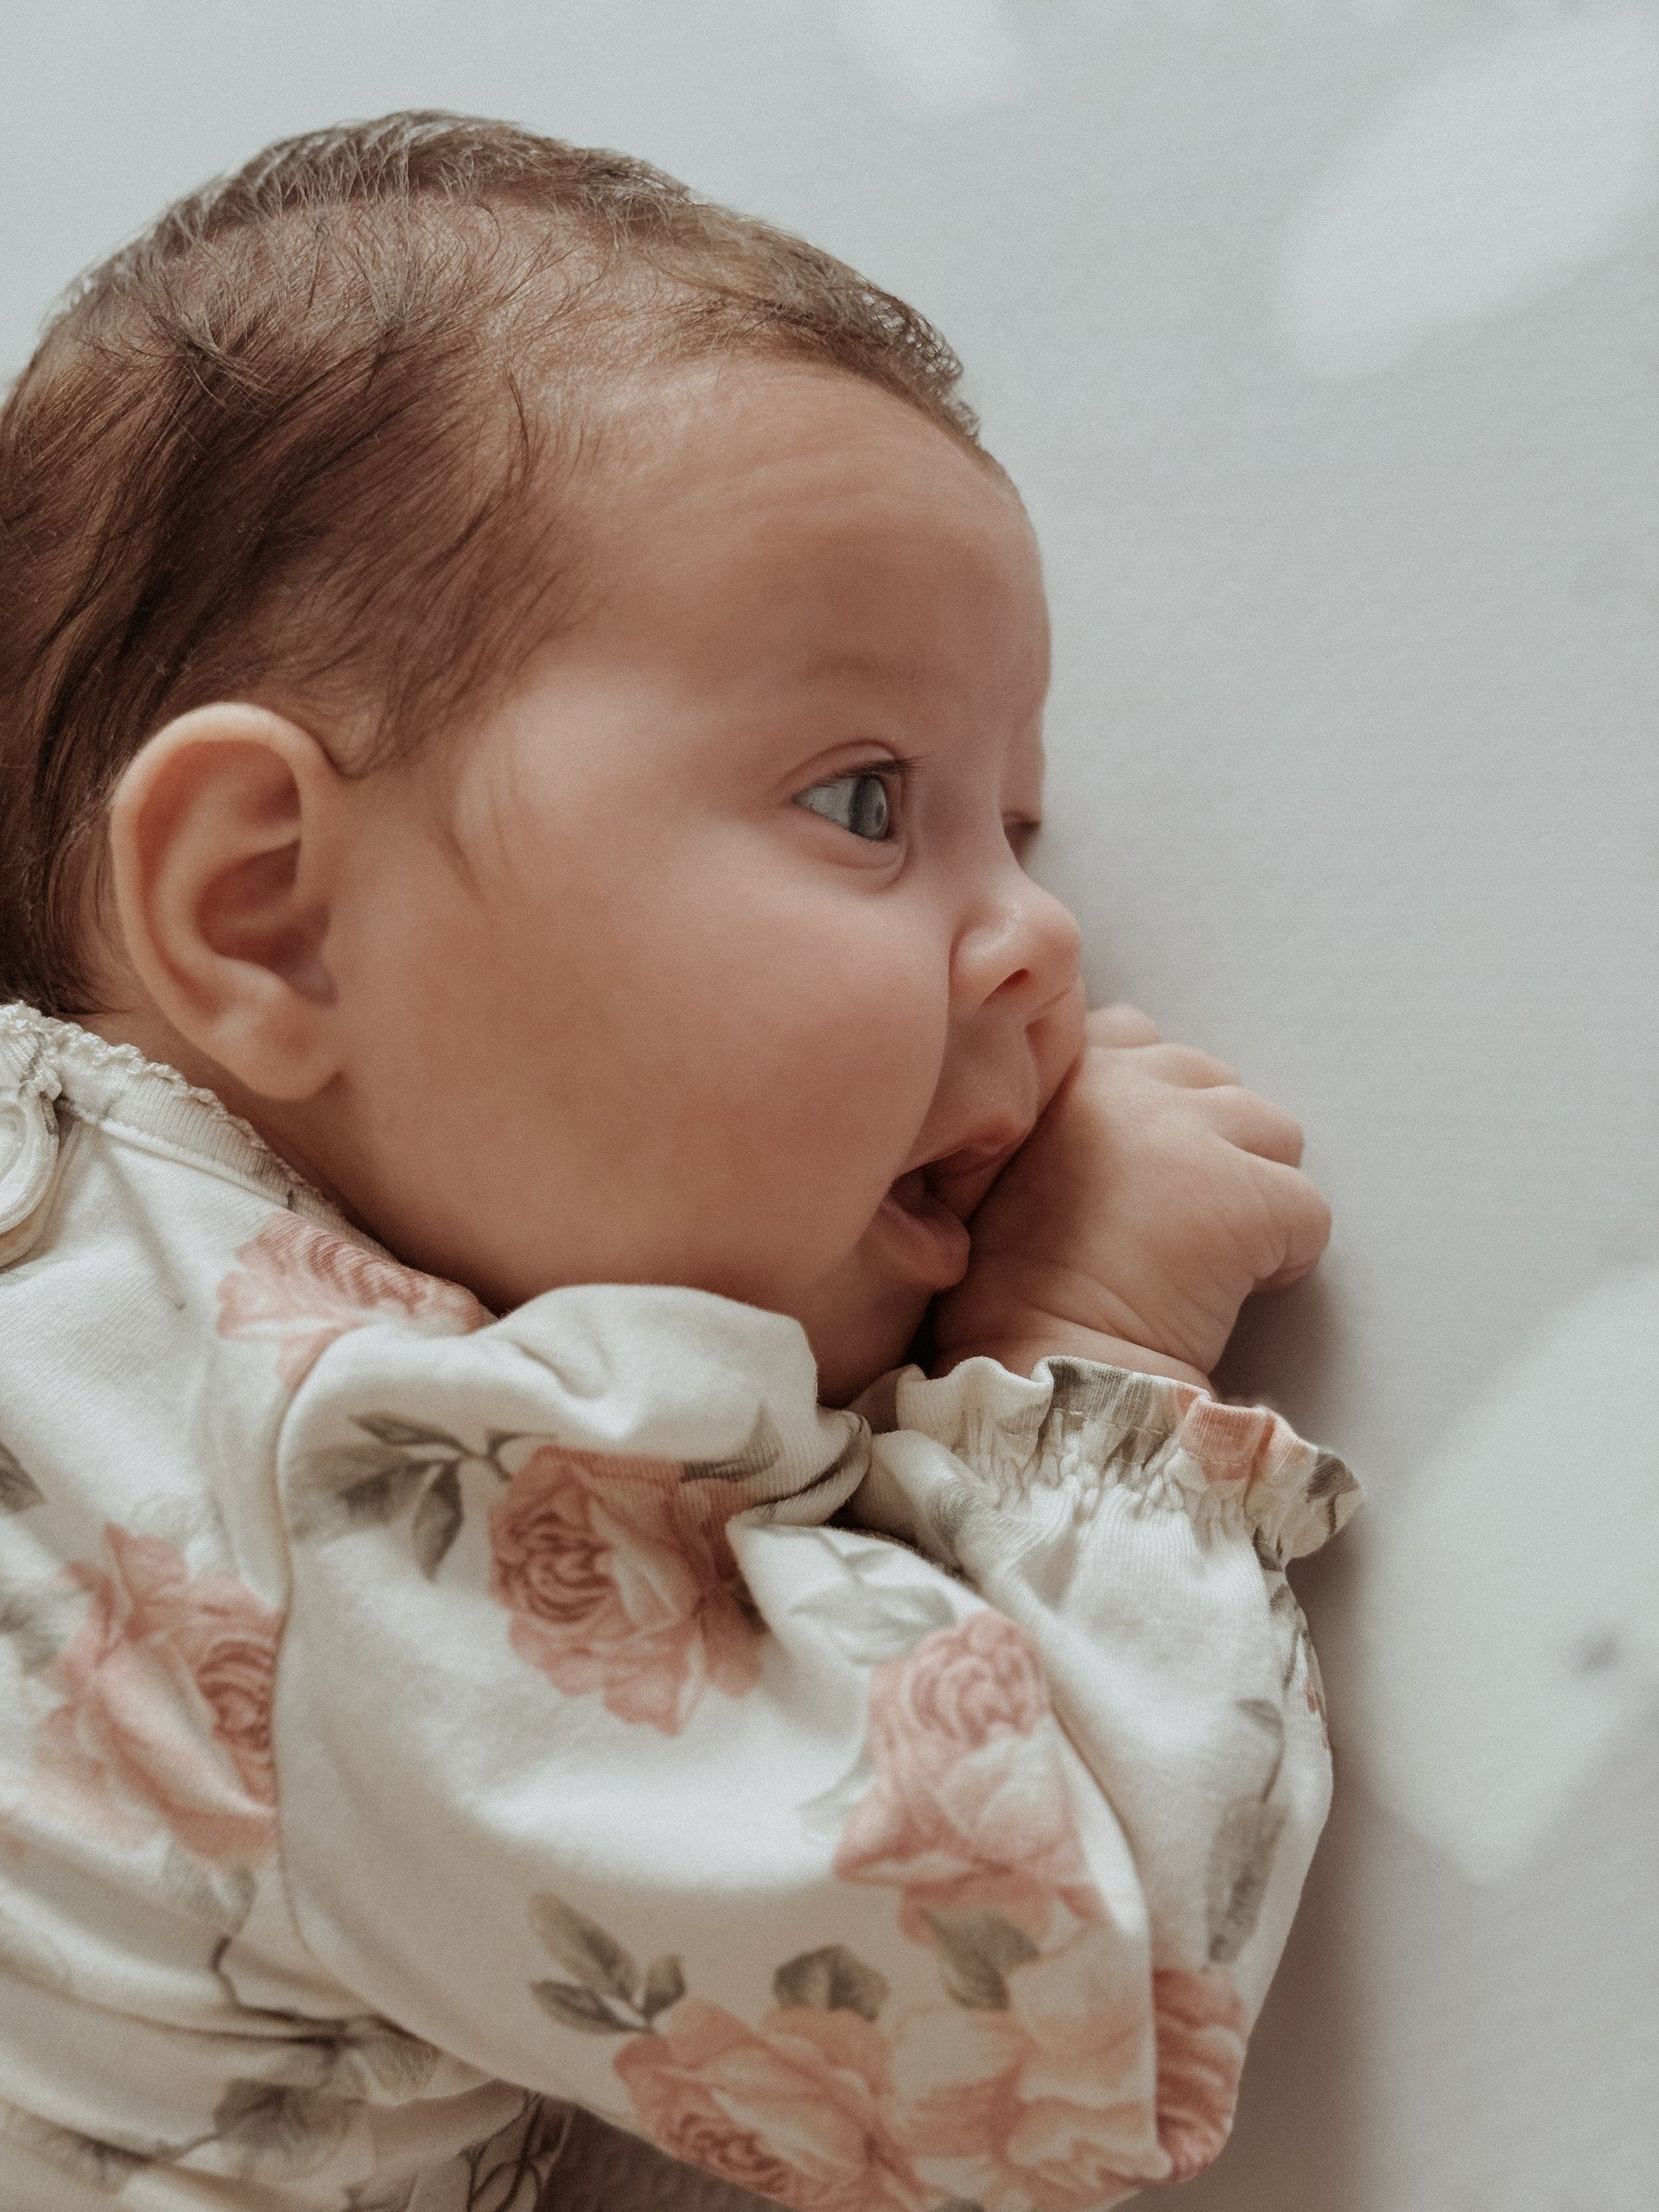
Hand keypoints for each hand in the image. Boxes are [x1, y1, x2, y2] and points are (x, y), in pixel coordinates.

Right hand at [931, 1006, 1330, 1387]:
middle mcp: (1120, 1081)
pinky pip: (1309, 1212)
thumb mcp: (996, 1170)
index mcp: (1057, 1073)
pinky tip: (1228, 1297)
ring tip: (1202, 1262)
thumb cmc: (1008, 1295)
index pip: (1135, 1036)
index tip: (1140, 1174)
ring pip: (1276, 1134)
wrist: (1035, 1372)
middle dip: (1214, 1149)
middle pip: (1216, 1082)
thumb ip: (1055, 1118)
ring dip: (1254, 1195)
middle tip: (1173, 1229)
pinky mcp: (1241, 1195)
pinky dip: (1287, 1259)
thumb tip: (1129, 1124)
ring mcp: (1183, 1132)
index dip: (1155, 1109)